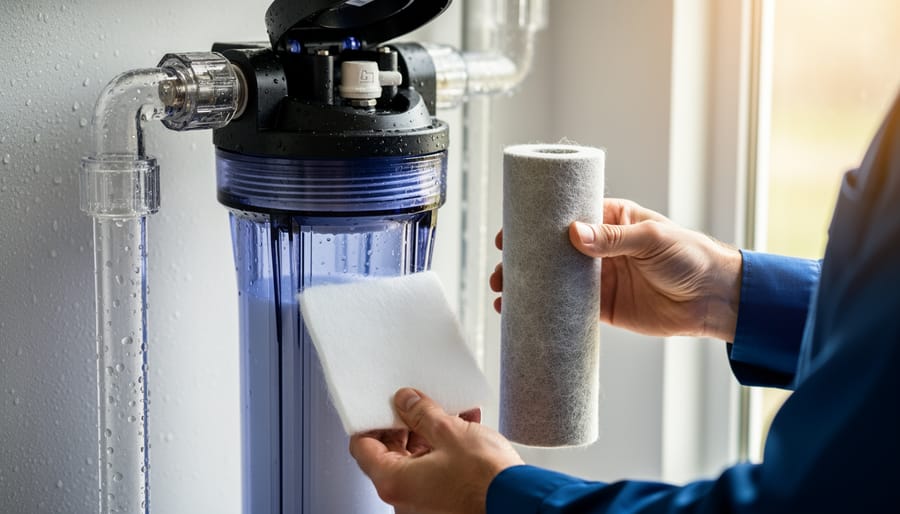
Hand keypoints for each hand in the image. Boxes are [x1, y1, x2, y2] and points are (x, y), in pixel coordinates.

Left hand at [349, 388, 523, 513]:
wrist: (519, 502)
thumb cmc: (486, 480)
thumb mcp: (450, 432)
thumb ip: (422, 413)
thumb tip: (406, 401)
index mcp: (394, 481)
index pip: (362, 447)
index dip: (371, 421)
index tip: (382, 405)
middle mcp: (404, 499)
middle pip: (390, 454)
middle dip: (405, 424)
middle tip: (417, 404)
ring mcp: (424, 504)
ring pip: (416, 461)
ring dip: (430, 434)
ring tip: (449, 412)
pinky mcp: (445, 504)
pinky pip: (435, 472)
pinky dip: (444, 451)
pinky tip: (465, 428)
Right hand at [490, 198, 741, 340]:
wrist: (714, 299)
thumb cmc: (691, 256)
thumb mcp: (653, 239)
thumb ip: (615, 239)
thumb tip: (574, 235)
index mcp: (611, 219)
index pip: (565, 217)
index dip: (535, 225)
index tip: (509, 233)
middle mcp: (600, 247)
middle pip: (551, 250)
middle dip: (523, 259)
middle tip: (501, 271)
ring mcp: (599, 278)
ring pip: (554, 280)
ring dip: (528, 286)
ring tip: (503, 294)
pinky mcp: (604, 307)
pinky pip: (568, 308)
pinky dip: (546, 311)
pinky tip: (525, 314)